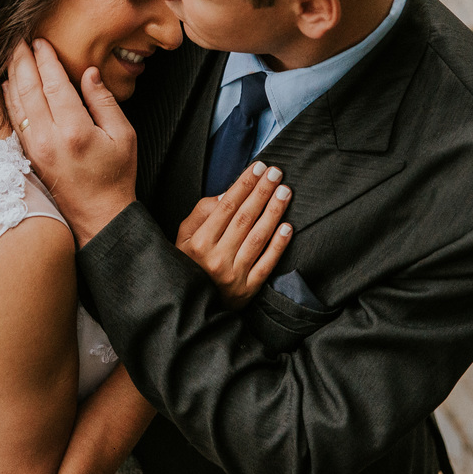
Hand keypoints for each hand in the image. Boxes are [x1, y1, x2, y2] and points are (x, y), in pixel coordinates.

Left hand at [4, 39, 136, 245]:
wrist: (99, 216)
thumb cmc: (116, 176)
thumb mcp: (123, 135)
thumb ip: (104, 101)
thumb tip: (89, 72)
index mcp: (74, 130)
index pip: (54, 84)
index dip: (45, 59)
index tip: (41, 41)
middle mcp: (48, 138)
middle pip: (28, 89)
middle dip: (22, 61)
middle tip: (17, 39)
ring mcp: (34, 148)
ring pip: (16, 103)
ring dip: (12, 75)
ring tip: (10, 54)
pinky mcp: (29, 155)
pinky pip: (14, 119)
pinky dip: (9, 98)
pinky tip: (8, 84)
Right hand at [176, 161, 293, 308]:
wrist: (189, 305)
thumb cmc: (188, 263)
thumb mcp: (184, 236)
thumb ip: (201, 213)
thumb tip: (226, 195)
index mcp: (200, 242)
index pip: (226, 206)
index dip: (244, 184)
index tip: (258, 168)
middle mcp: (217, 258)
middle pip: (245, 218)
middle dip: (262, 192)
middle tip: (276, 173)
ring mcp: (234, 275)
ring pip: (258, 237)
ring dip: (273, 212)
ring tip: (284, 192)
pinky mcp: (248, 289)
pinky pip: (267, 263)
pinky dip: (278, 245)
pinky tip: (288, 227)